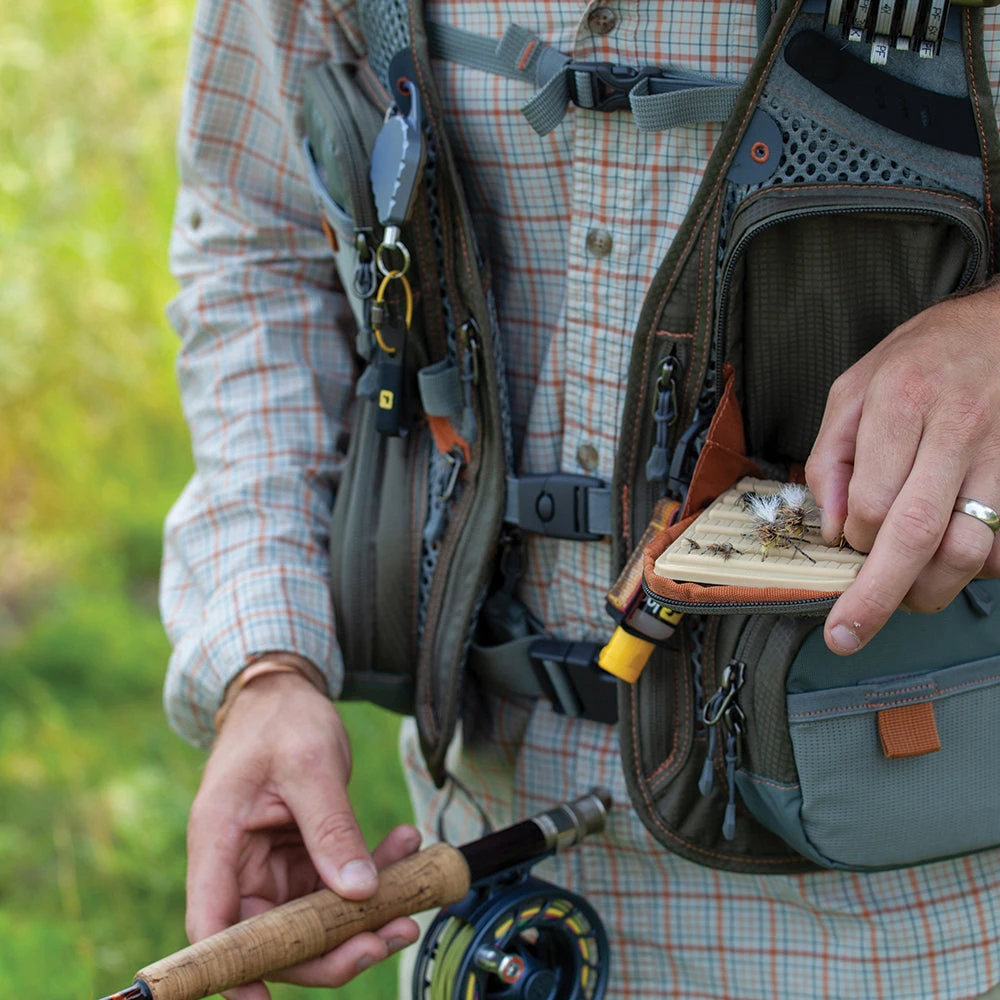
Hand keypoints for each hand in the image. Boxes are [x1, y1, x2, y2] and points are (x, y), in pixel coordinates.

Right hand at [186, 668, 421, 999]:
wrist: (287, 693)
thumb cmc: (283, 720)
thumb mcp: (311, 765)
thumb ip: (332, 828)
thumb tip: (359, 894)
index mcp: (217, 842)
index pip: (213, 925)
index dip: (235, 969)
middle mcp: (237, 866)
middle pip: (273, 935)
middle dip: (334, 944)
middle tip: (390, 934)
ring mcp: (269, 867)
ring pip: (312, 918)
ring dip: (364, 911)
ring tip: (416, 887)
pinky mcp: (298, 858)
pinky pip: (333, 887)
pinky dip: (371, 875)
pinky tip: (406, 848)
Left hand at [806, 284, 999, 654]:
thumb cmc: (925, 357)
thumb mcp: (855, 387)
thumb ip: (832, 456)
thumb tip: (834, 528)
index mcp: (903, 402)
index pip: (874, 501)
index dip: (857, 540)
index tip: (849, 545)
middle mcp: (958, 428)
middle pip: (918, 535)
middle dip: (879, 598)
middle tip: (849, 634)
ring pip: (970, 549)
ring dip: (932, 590)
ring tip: (907, 597)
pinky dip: (980, 568)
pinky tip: (954, 562)